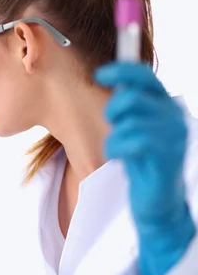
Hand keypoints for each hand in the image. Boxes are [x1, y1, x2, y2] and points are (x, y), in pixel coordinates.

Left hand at [95, 61, 195, 274]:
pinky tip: (123, 161)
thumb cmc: (143, 165)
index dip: (121, 70)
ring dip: (114, 138)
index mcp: (167, 107)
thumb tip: (114, 80)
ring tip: (121, 152)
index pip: (146, 76)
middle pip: (131, 97)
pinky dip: (117, 150)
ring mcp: (172, 135)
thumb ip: (130, 107)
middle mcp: (174, 117)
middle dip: (113, 112)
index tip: (100, 74)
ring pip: (127, 122)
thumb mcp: (135, 130)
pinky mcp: (165, 155)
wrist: (157, 203)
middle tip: (114, 128)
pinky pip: (130, 141)